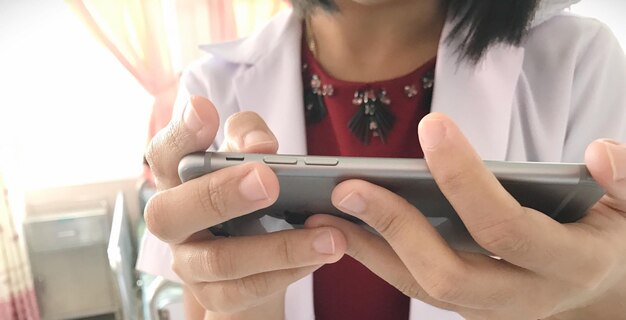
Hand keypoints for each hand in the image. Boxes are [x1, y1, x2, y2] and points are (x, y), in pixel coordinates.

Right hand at [144, 96, 345, 317]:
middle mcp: (173, 222)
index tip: (204, 109)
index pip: (163, 153)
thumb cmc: (249, 193)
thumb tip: (263, 148)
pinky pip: (246, 292)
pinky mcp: (213, 296)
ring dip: (280, 247)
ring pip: (220, 261)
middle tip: (268, 180)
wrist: (254, 257)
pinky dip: (288, 273)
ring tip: (329, 235)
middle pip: (170, 214)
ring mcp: (189, 264)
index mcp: (177, 179)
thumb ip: (250, 137)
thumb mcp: (250, 158)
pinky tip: (319, 257)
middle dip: (220, 195)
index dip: (180, 132)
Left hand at [306, 113, 625, 318]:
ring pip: (419, 287)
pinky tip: (348, 228)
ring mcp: (490, 309)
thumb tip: (599, 153)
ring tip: (323, 211)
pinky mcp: (468, 306)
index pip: (503, 225)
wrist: (607, 295)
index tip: (432, 126)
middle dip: (394, 226)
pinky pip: (416, 286)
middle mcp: (521, 296)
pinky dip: (378, 258)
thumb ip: (625, 181)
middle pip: (446, 273)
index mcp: (565, 263)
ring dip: (369, 249)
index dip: (464, 178)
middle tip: (347, 185)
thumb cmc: (613, 241)